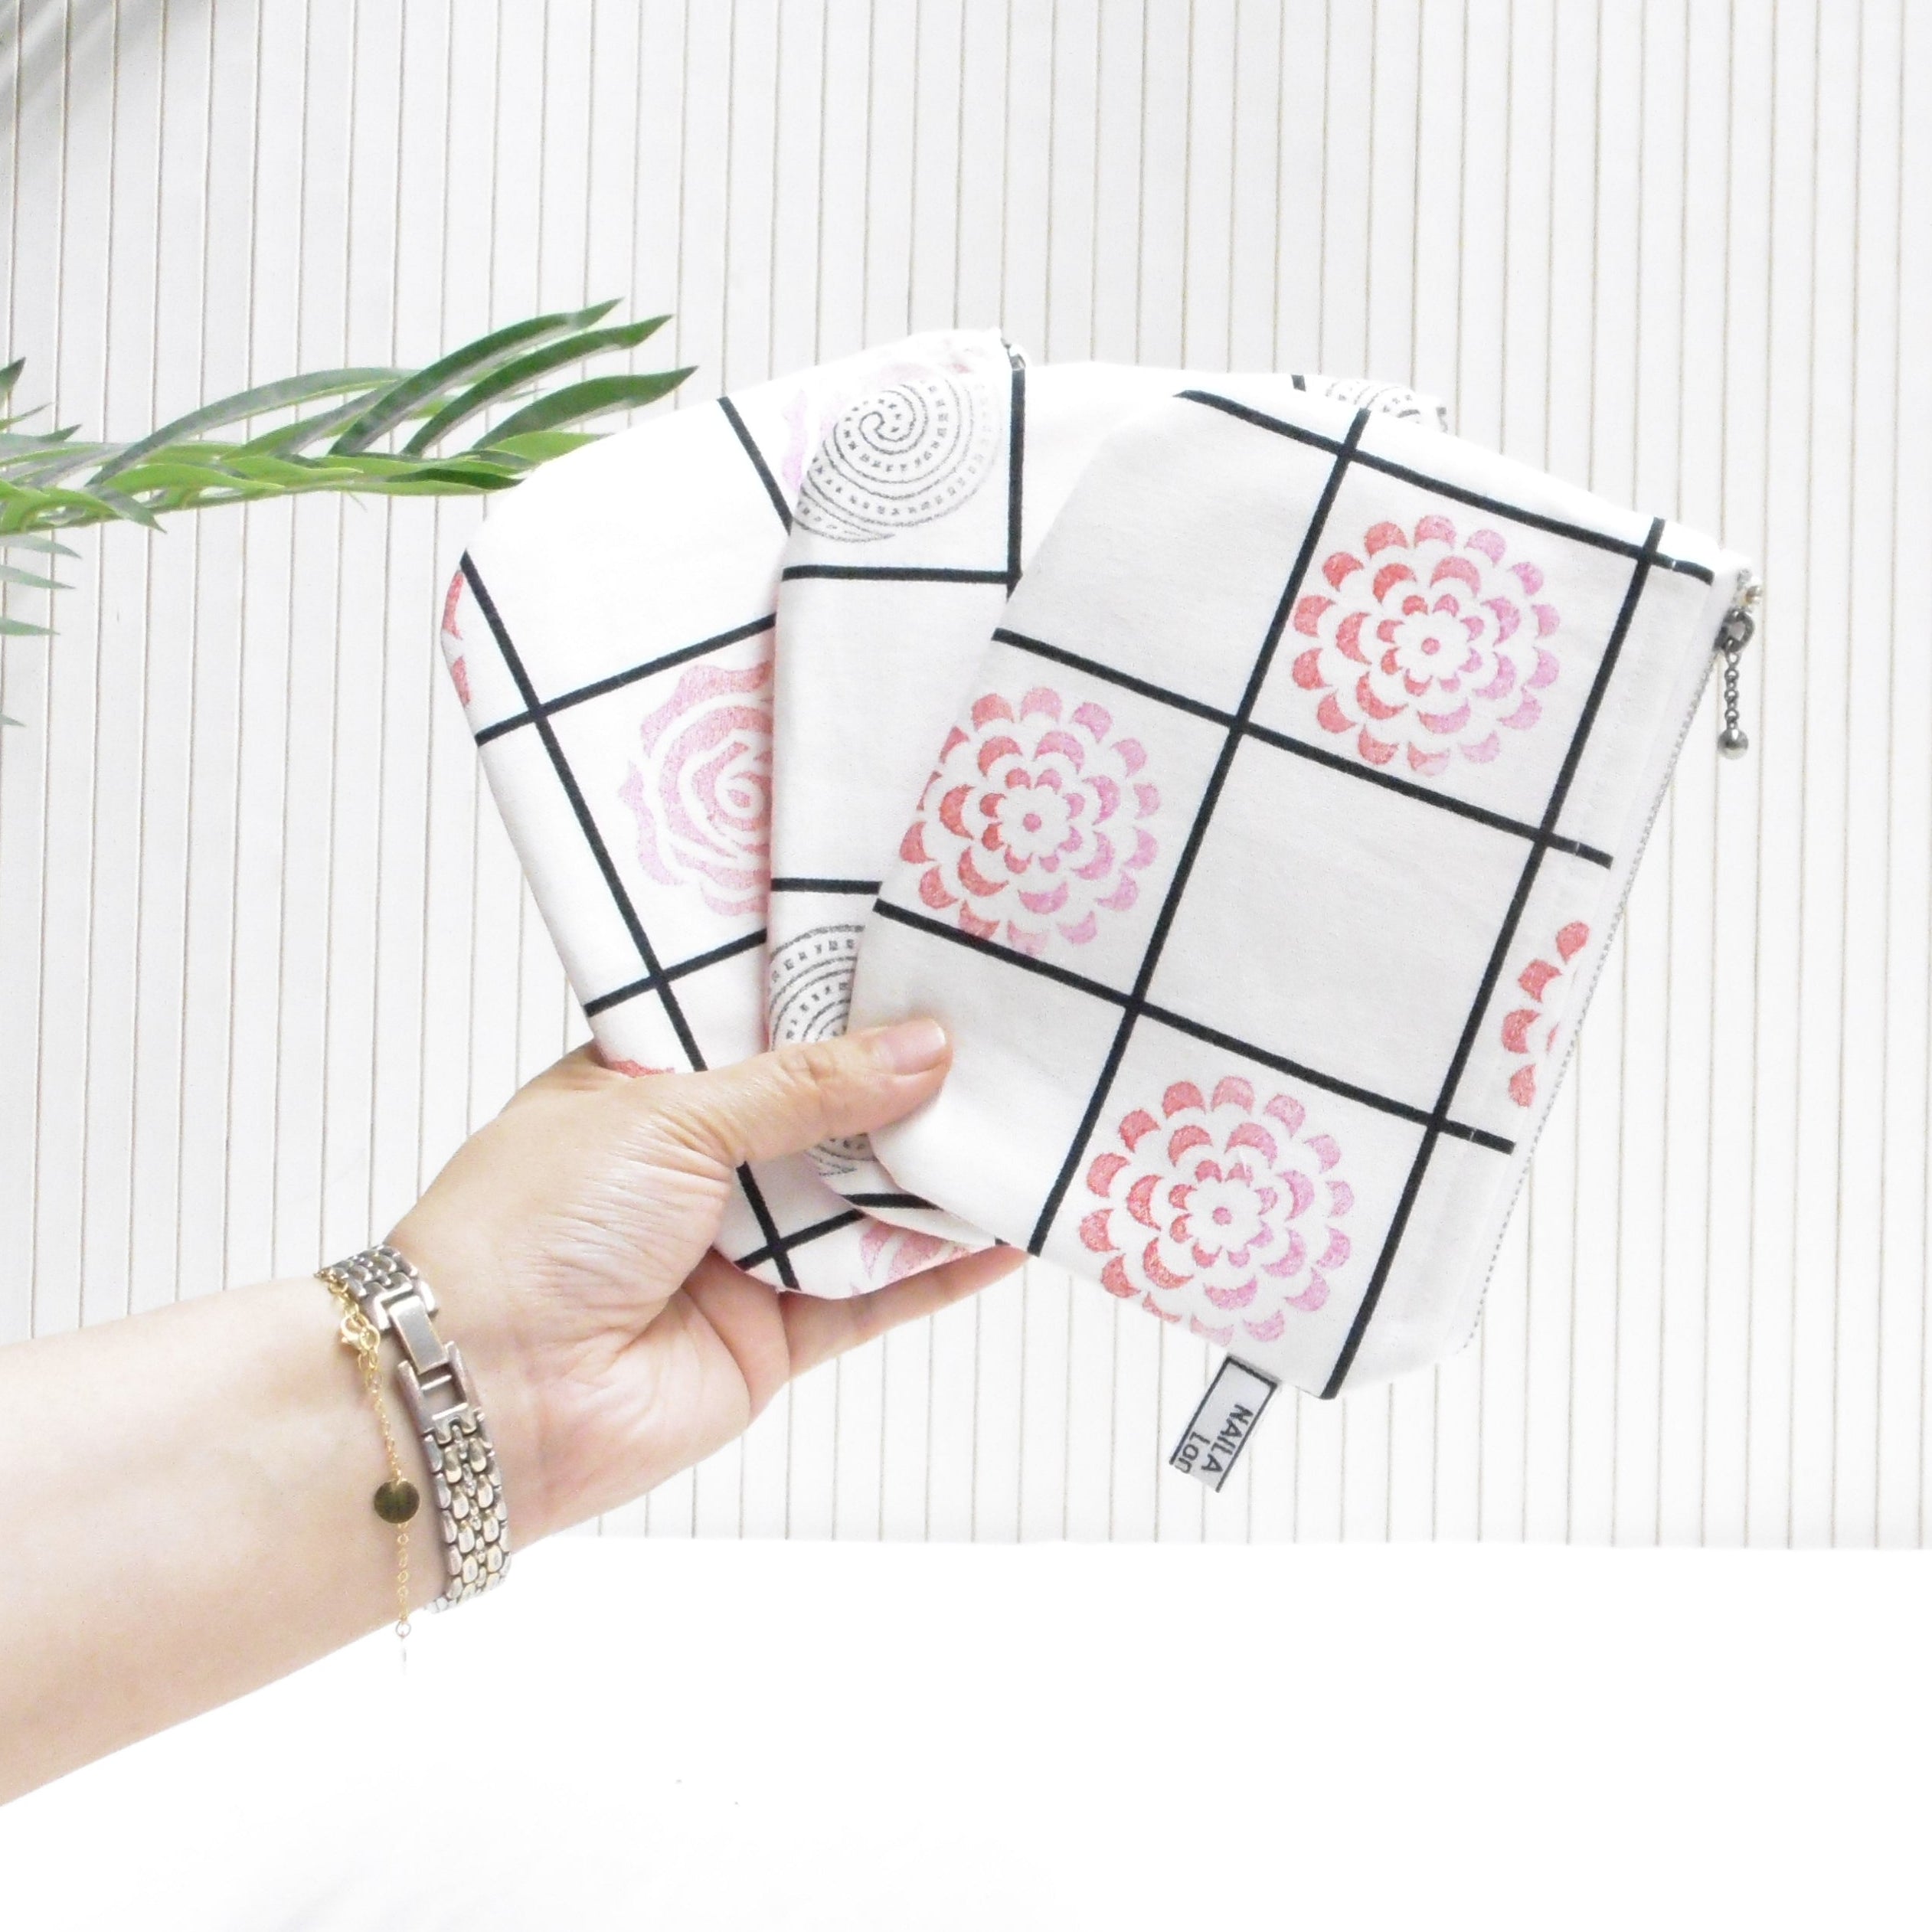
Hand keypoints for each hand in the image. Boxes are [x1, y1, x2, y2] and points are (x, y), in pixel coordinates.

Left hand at [388, 1019, 1020, 1540]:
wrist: (483, 1396)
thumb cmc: (538, 1223)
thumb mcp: (670, 1115)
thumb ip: (806, 1087)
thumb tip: (927, 1046)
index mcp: (646, 1088)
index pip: (760, 1028)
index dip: (837, 999)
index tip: (924, 957)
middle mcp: (696, 1165)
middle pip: (825, 1114)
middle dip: (905, 1081)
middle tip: (1006, 1025)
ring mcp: (738, 1252)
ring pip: (861, 1202)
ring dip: (936, 1171)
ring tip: (1032, 1114)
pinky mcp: (775, 1336)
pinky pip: (875, 1293)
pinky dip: (942, 1268)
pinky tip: (1011, 1230)